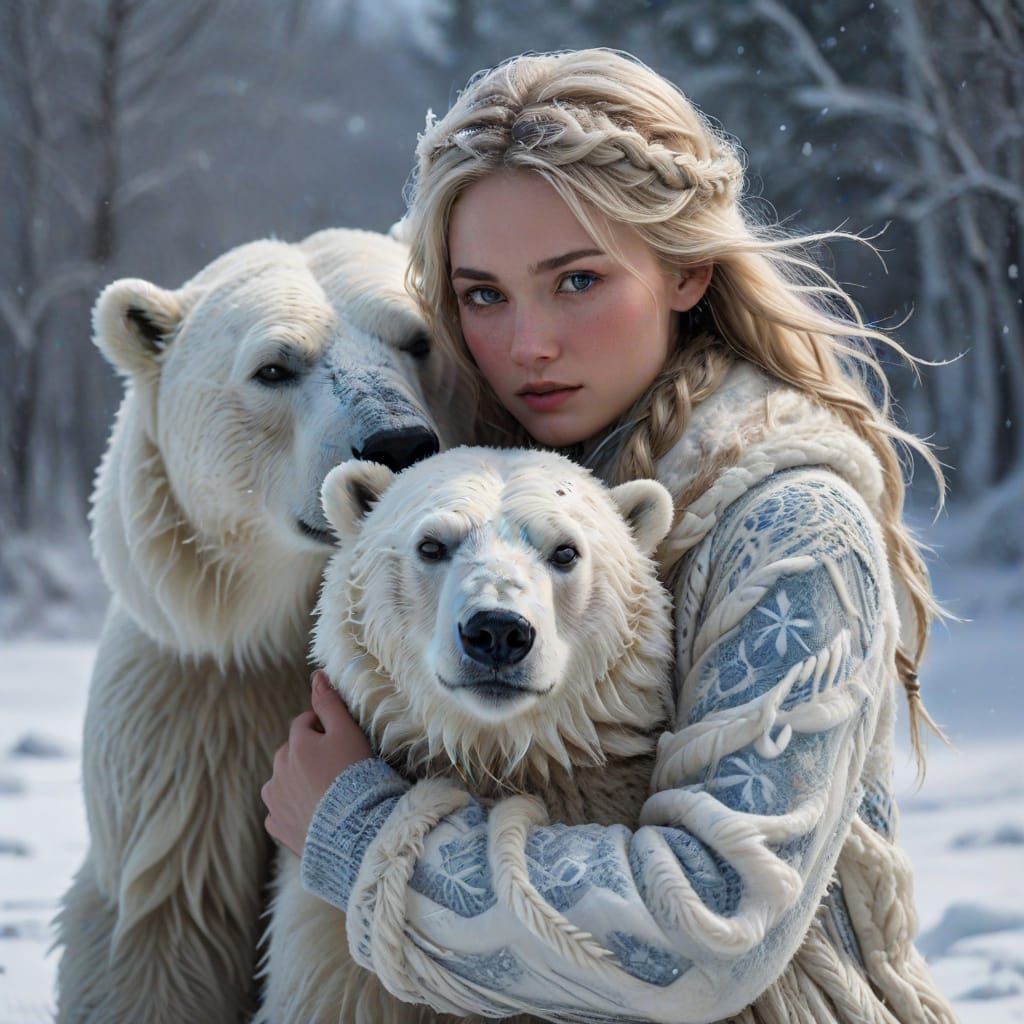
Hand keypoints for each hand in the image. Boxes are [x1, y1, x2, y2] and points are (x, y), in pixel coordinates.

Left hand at [261, 670, 371, 855]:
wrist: (354, 832)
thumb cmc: (355, 777)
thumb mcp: (348, 733)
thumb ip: (330, 703)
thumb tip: (317, 676)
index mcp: (294, 745)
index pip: (305, 723)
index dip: (325, 729)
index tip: (344, 742)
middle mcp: (277, 771)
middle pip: (292, 752)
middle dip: (310, 754)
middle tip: (339, 768)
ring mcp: (274, 801)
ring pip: (284, 781)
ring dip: (299, 780)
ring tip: (328, 791)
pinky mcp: (277, 827)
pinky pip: (282, 810)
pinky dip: (295, 808)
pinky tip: (316, 812)